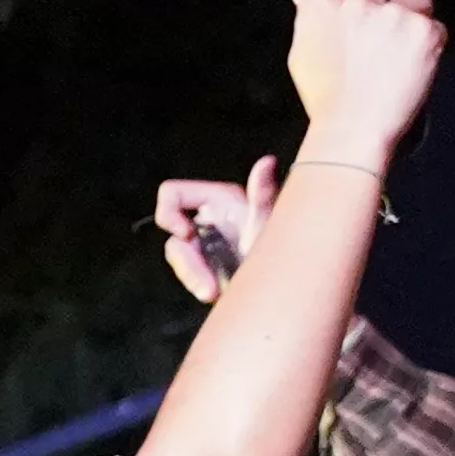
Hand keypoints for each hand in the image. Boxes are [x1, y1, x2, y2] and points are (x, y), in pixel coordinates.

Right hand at [151, 163, 280, 303]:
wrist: (285, 287)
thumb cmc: (283, 251)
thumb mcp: (269, 225)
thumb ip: (263, 196)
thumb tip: (268, 161)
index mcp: (218, 201)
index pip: (173, 193)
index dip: (169, 212)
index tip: (185, 234)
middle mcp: (207, 218)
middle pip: (171, 231)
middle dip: (186, 260)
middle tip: (204, 282)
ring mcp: (203, 243)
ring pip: (178, 255)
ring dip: (192, 275)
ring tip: (211, 293)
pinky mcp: (203, 265)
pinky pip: (187, 272)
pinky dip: (196, 283)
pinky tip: (213, 294)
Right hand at [280, 0, 443, 160]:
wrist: (353, 127)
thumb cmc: (325, 98)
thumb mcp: (301, 53)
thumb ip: (306, 17)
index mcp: (326, 4)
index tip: (366, 10)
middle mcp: (359, 2)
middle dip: (388, 16)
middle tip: (381, 51)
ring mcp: (393, 13)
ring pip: (417, 6)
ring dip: (412, 25)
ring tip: (399, 59)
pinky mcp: (422, 29)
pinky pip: (436, 27)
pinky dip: (430, 45)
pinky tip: (412, 66)